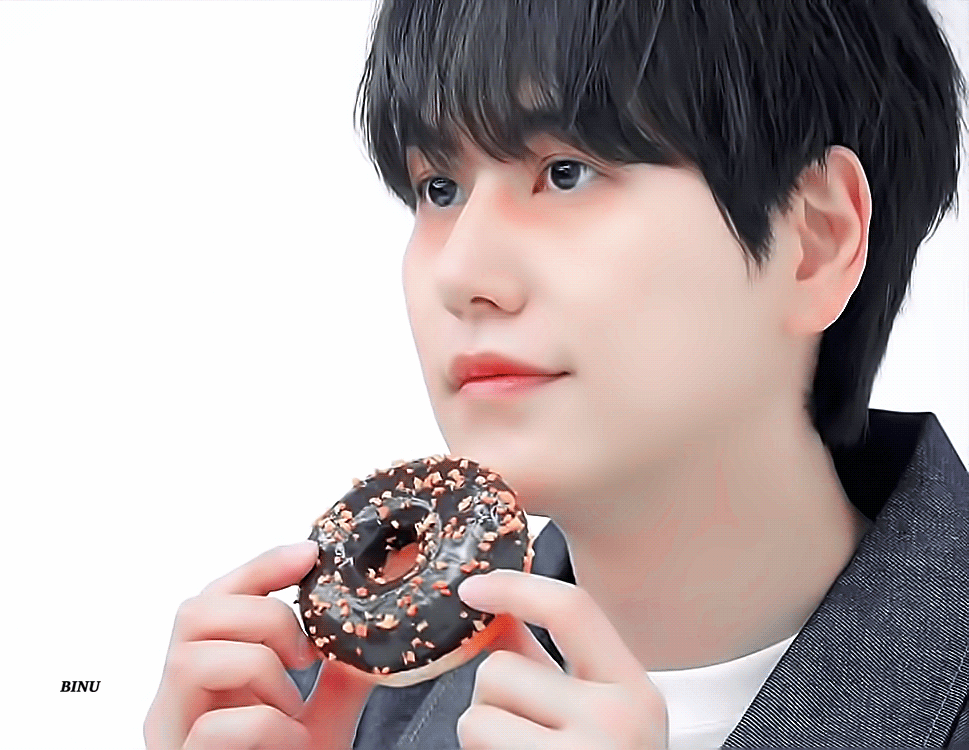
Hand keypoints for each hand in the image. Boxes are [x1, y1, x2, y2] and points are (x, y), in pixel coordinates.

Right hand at [144, 541, 379, 749]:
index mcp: (205, 677)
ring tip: (292, 701)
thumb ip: (338, 674)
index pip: (215, 598)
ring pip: (191, 656)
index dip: (260, 567)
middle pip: (192, 612)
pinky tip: (289, 742)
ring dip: (260, 666)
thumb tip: (376, 623)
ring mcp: (171, 735)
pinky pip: (213, 728)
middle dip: (263, 615)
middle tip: (305, 652)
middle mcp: (176, 701)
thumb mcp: (319, 719)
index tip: (310, 554)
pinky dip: (264, 726)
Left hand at [455, 570, 668, 749]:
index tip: (473, 587)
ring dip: (481, 734)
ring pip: (477, 713)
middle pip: (502, 668)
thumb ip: (548, 664)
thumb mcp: (595, 717)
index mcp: (637, 693)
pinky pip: (475, 747)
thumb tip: (496, 613)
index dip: (514, 587)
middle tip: (524, 735)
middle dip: (493, 699)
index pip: (573, 609)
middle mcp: (618, 725)